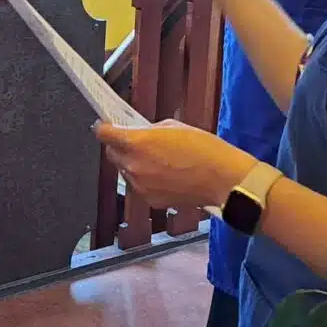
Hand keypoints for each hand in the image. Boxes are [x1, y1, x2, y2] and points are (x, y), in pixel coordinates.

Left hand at [94, 120, 255, 211]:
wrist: (223, 179)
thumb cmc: (204, 150)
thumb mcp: (174, 126)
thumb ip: (148, 130)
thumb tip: (138, 132)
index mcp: (137, 143)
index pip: (104, 134)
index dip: (103, 128)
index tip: (103, 126)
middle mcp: (133, 166)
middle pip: (112, 154)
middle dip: (119, 146)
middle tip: (133, 142)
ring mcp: (140, 186)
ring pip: (125, 171)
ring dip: (133, 164)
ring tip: (156, 160)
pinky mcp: (150, 200)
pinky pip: (138, 186)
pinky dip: (145, 180)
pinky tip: (163, 174)